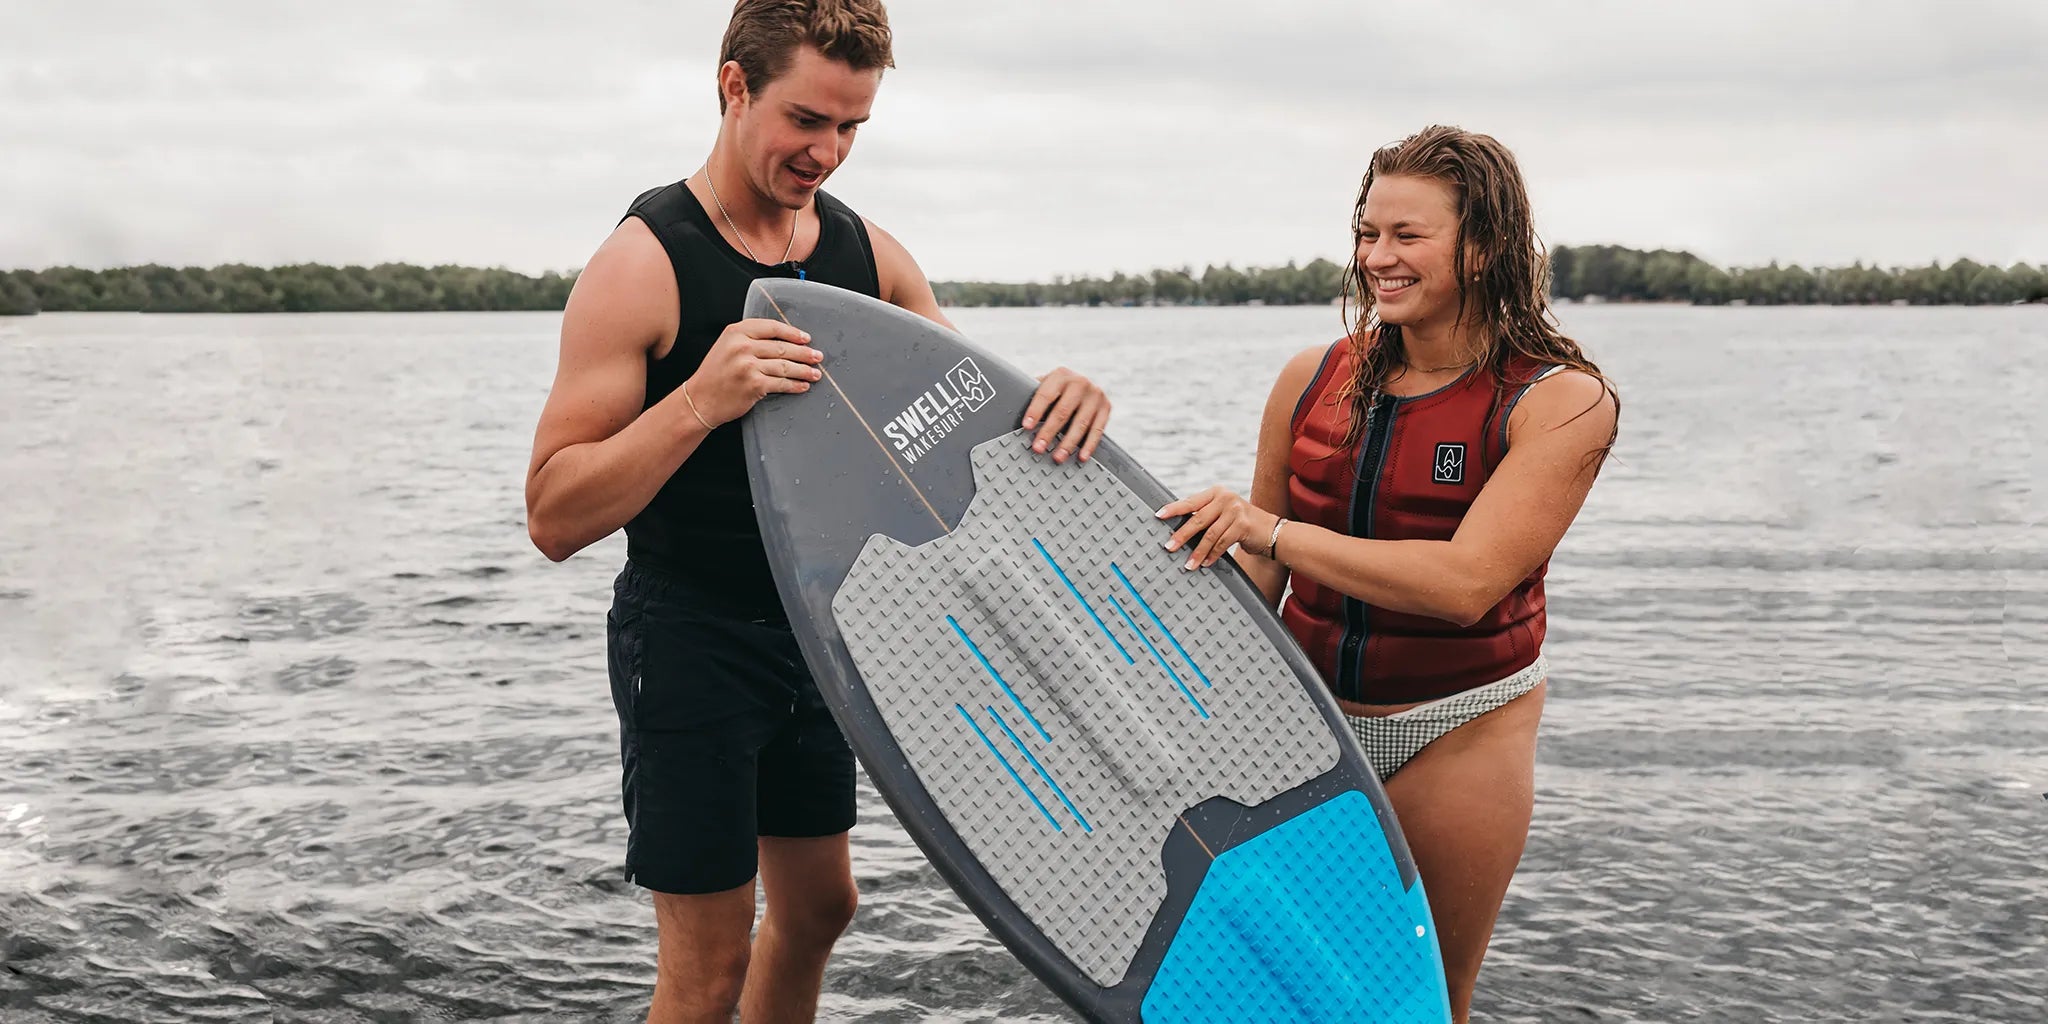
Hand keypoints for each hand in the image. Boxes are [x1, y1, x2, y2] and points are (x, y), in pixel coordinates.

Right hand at [684, 318, 822, 425]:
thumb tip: (782, 340)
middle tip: (817, 356)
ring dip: (804, 370)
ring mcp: (748, 366)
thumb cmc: (714, 374)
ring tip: (815, 373)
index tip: (805, 338)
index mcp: (736, 332)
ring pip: (785, 366)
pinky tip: (803, 386)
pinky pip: (781, 383)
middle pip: (782, 347)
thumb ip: (749, 339)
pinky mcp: (754, 385)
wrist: (699, 399)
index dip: (792, 332)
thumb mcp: (726, 346)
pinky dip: (795, 385)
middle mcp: (742, 346)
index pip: (771, 327)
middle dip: (804, 353)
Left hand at [1021, 366, 1109, 463]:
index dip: (1035, 411)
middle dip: (1049, 432)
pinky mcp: (1106, 407)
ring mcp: (1095, 395)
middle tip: (1038, 447)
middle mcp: (1080, 382)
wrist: (1084, 384)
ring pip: (1080, 423)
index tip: (1027, 427)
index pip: (1045, 394)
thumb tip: (1011, 409)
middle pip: (1062, 411)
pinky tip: (1081, 456)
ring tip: (1058, 456)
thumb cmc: (1058, 389)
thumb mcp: (1046, 385)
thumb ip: (1033, 395)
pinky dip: (1089, 445)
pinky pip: (1098, 429)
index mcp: (1060, 375)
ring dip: (1068, 443)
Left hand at [1156, 486, 1279, 570]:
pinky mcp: (1243, 525)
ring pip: (1210, 534)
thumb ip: (1205, 516)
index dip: (1174, 509)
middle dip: (1182, 535)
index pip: (1190, 501)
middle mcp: (1225, 498)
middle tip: (1169, 546)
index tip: (1159, 515)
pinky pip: (1222, 543)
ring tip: (1189, 564)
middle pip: (1198, 518)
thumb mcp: (1223, 513)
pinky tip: (1206, 563)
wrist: (1272, 531)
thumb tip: (1178, 530)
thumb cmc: (1242, 524)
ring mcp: (1236, 511)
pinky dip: (1212, 555)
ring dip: (1197, 551)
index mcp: (1216, 492)